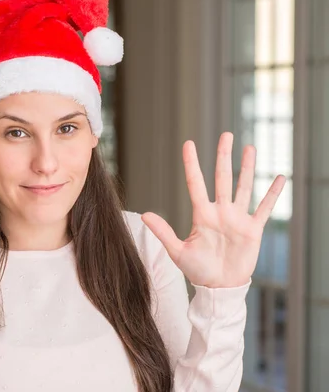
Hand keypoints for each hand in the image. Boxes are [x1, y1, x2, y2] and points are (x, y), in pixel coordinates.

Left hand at [142, 132, 285, 288]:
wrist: (218, 288)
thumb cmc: (197, 270)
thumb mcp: (177, 251)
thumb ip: (162, 231)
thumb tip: (143, 214)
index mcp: (202, 214)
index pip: (196, 183)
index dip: (192, 163)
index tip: (189, 144)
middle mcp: (220, 212)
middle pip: (222, 178)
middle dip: (224, 156)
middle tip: (226, 135)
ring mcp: (237, 219)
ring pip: (244, 187)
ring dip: (247, 168)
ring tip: (249, 148)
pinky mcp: (253, 230)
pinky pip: (264, 209)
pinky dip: (272, 194)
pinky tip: (278, 178)